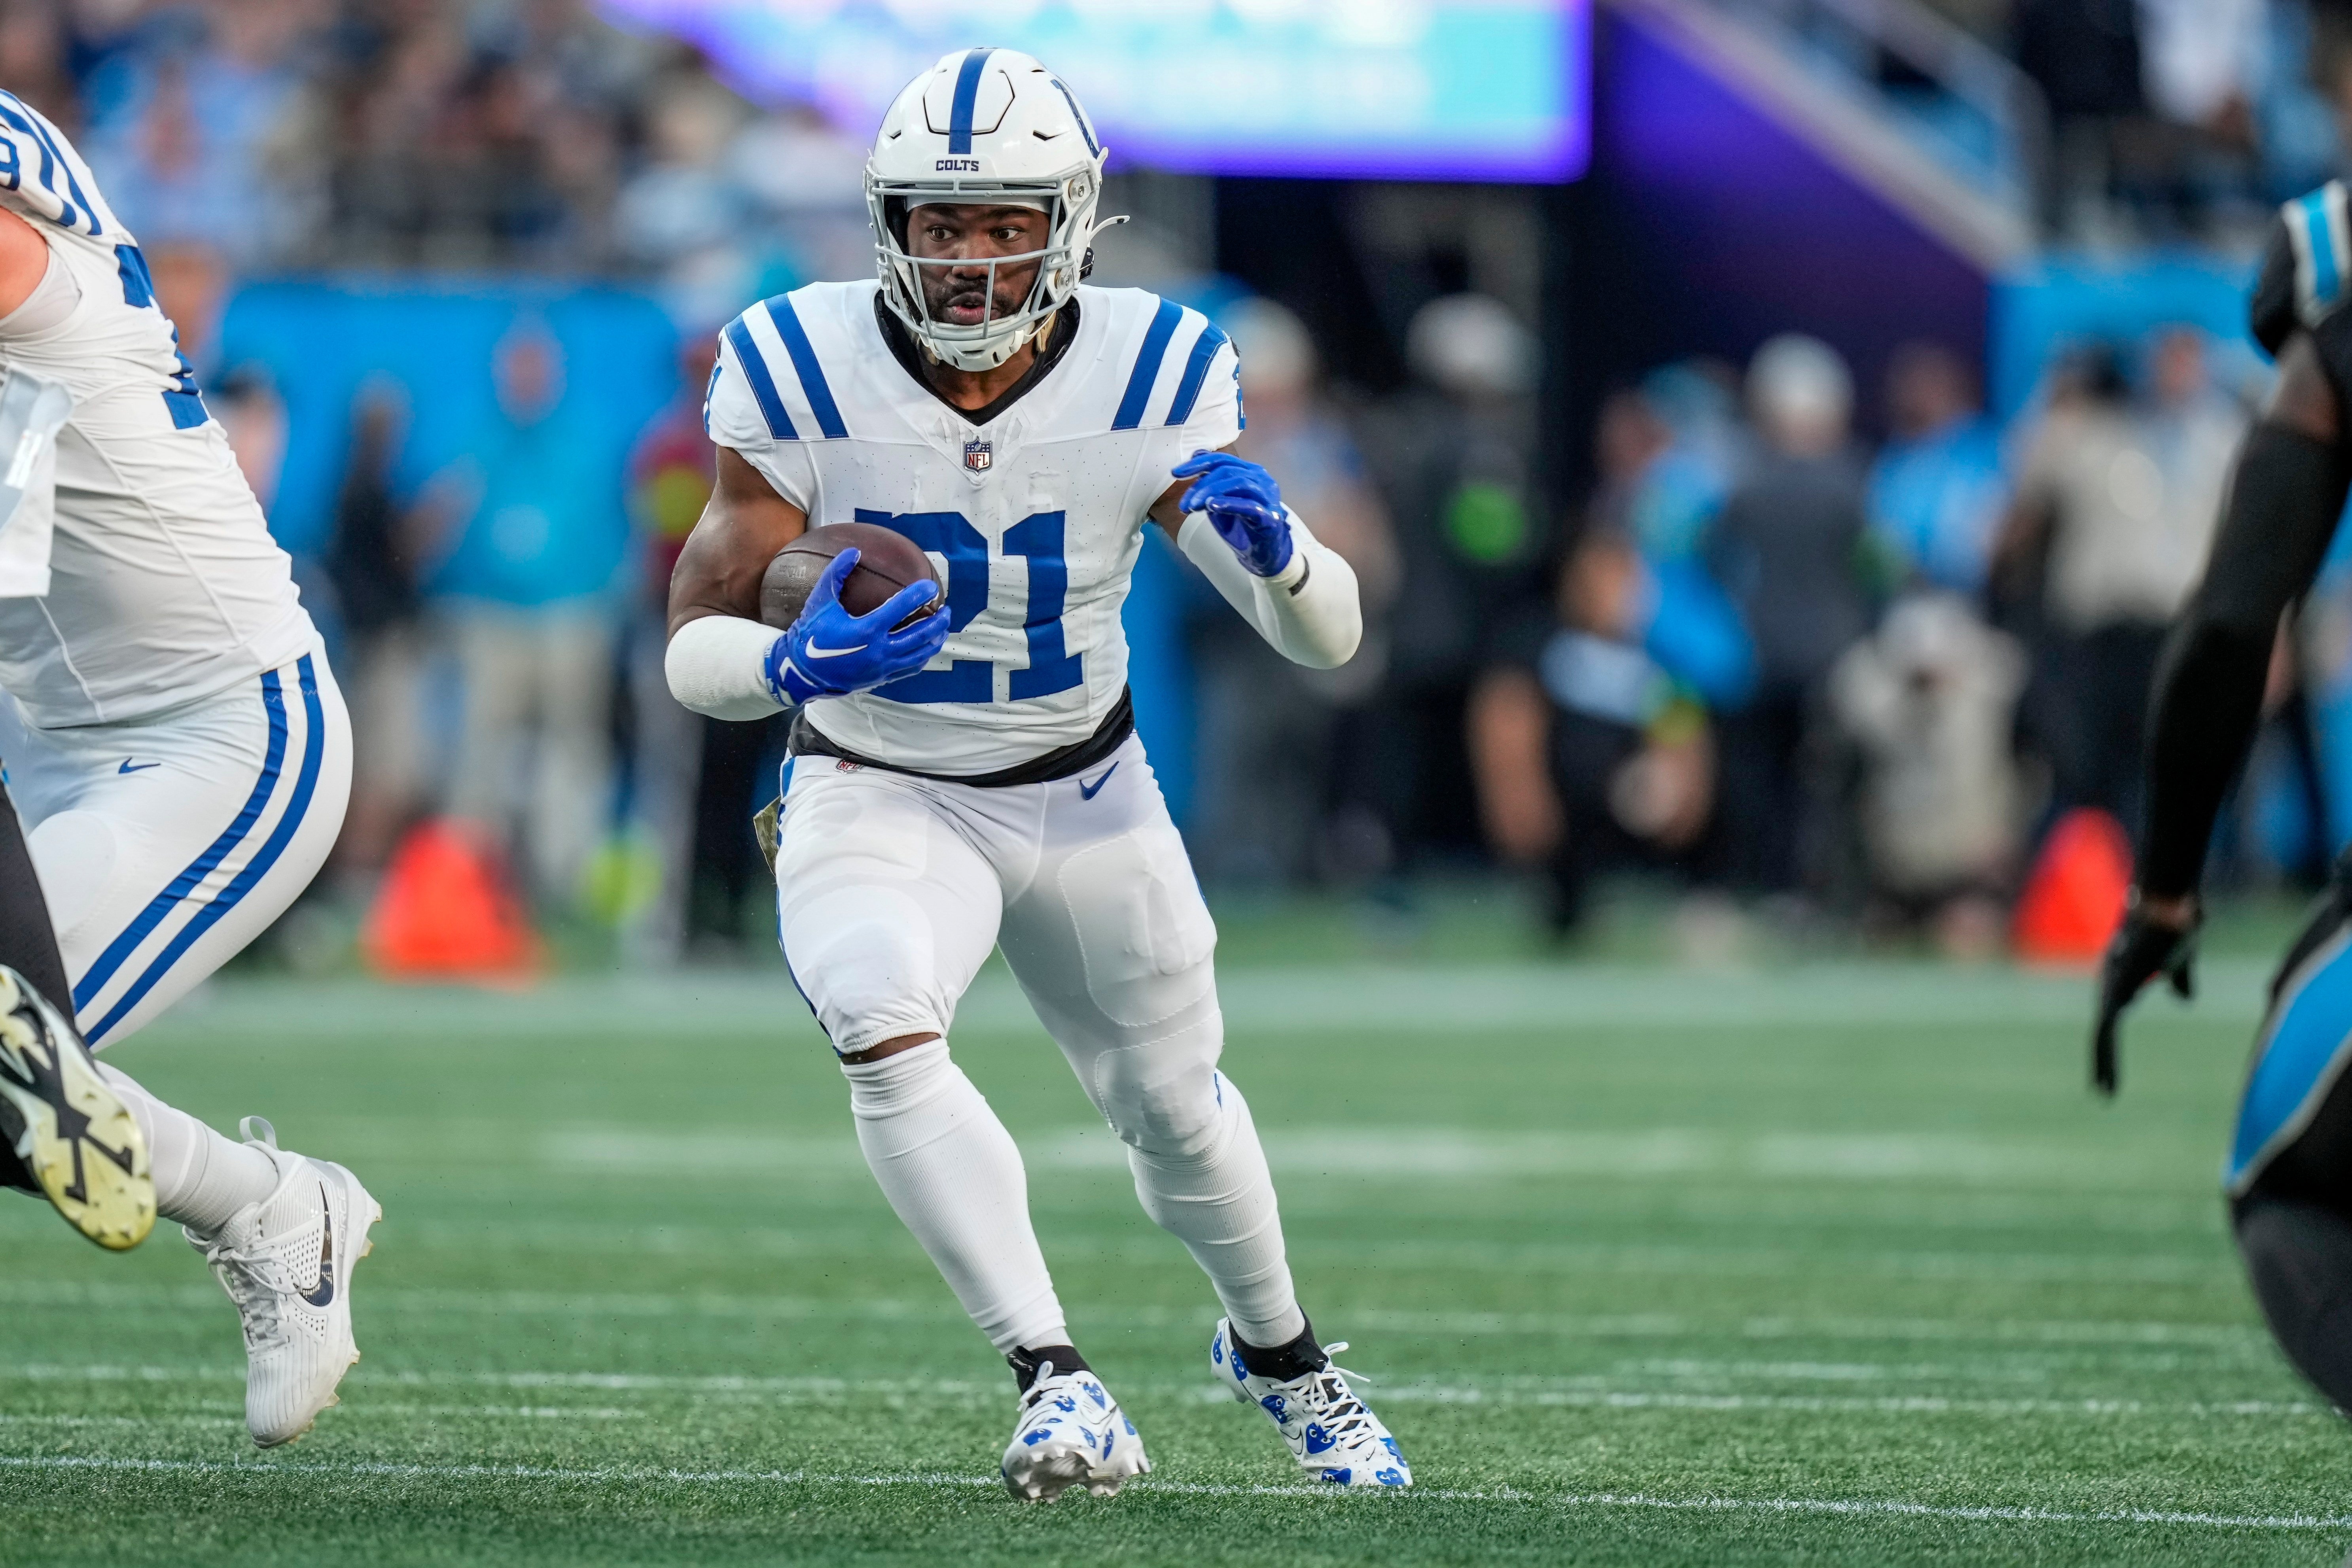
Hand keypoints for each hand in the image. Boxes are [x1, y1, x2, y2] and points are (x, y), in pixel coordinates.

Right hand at [764, 548, 946, 704]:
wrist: (803, 671)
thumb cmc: (811, 634)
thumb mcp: (820, 600)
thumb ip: (836, 573)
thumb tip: (854, 551)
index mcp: (865, 630)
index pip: (900, 608)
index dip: (918, 595)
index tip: (930, 586)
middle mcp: (878, 651)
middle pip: (920, 635)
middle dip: (938, 621)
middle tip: (946, 608)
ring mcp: (882, 667)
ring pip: (920, 654)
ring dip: (935, 639)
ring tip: (943, 627)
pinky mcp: (882, 678)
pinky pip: (911, 668)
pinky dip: (923, 656)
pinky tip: (927, 646)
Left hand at [1174, 451, 1291, 576]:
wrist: (1262, 553)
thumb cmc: (1242, 525)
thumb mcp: (1220, 500)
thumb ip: (1211, 481)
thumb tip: (1196, 455)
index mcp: (1250, 471)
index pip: (1222, 460)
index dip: (1197, 463)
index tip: (1175, 473)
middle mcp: (1261, 479)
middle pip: (1227, 471)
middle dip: (1201, 485)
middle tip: (1184, 504)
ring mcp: (1268, 497)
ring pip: (1238, 483)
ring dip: (1211, 493)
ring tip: (1193, 506)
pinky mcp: (1270, 517)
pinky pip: (1250, 506)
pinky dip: (1229, 504)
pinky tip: (1212, 505)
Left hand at [2090, 894, 2199, 1095]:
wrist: (2169, 911)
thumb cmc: (2175, 929)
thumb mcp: (2180, 964)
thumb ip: (2179, 980)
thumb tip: (2185, 999)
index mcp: (2123, 981)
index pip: (2112, 1020)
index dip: (2111, 1045)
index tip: (2111, 1069)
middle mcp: (2110, 985)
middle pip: (2103, 1031)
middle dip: (2103, 1061)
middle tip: (2103, 1090)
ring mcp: (2109, 989)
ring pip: (2101, 1036)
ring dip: (2103, 1065)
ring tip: (2103, 1092)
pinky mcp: (2114, 993)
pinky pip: (2104, 1032)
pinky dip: (2105, 1056)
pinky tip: (2105, 1076)